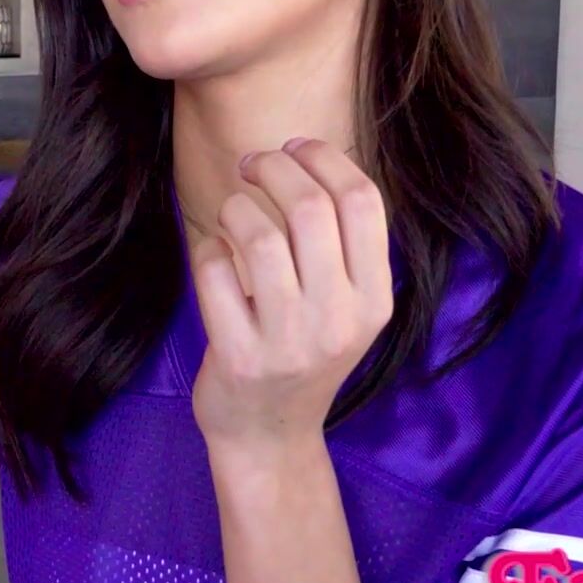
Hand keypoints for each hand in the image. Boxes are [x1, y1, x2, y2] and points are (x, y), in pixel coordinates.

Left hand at [189, 138, 393, 458]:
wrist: (269, 436)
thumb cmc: (303, 354)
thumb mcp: (346, 308)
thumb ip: (341, 246)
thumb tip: (309, 155)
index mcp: (375, 300)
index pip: (363, 203)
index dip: (325, 158)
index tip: (295, 146)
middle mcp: (339, 320)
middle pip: (310, 209)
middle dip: (274, 168)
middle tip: (252, 165)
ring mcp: (289, 342)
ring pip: (259, 238)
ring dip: (236, 209)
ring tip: (232, 215)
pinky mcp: (239, 357)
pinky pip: (214, 272)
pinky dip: (207, 249)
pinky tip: (214, 257)